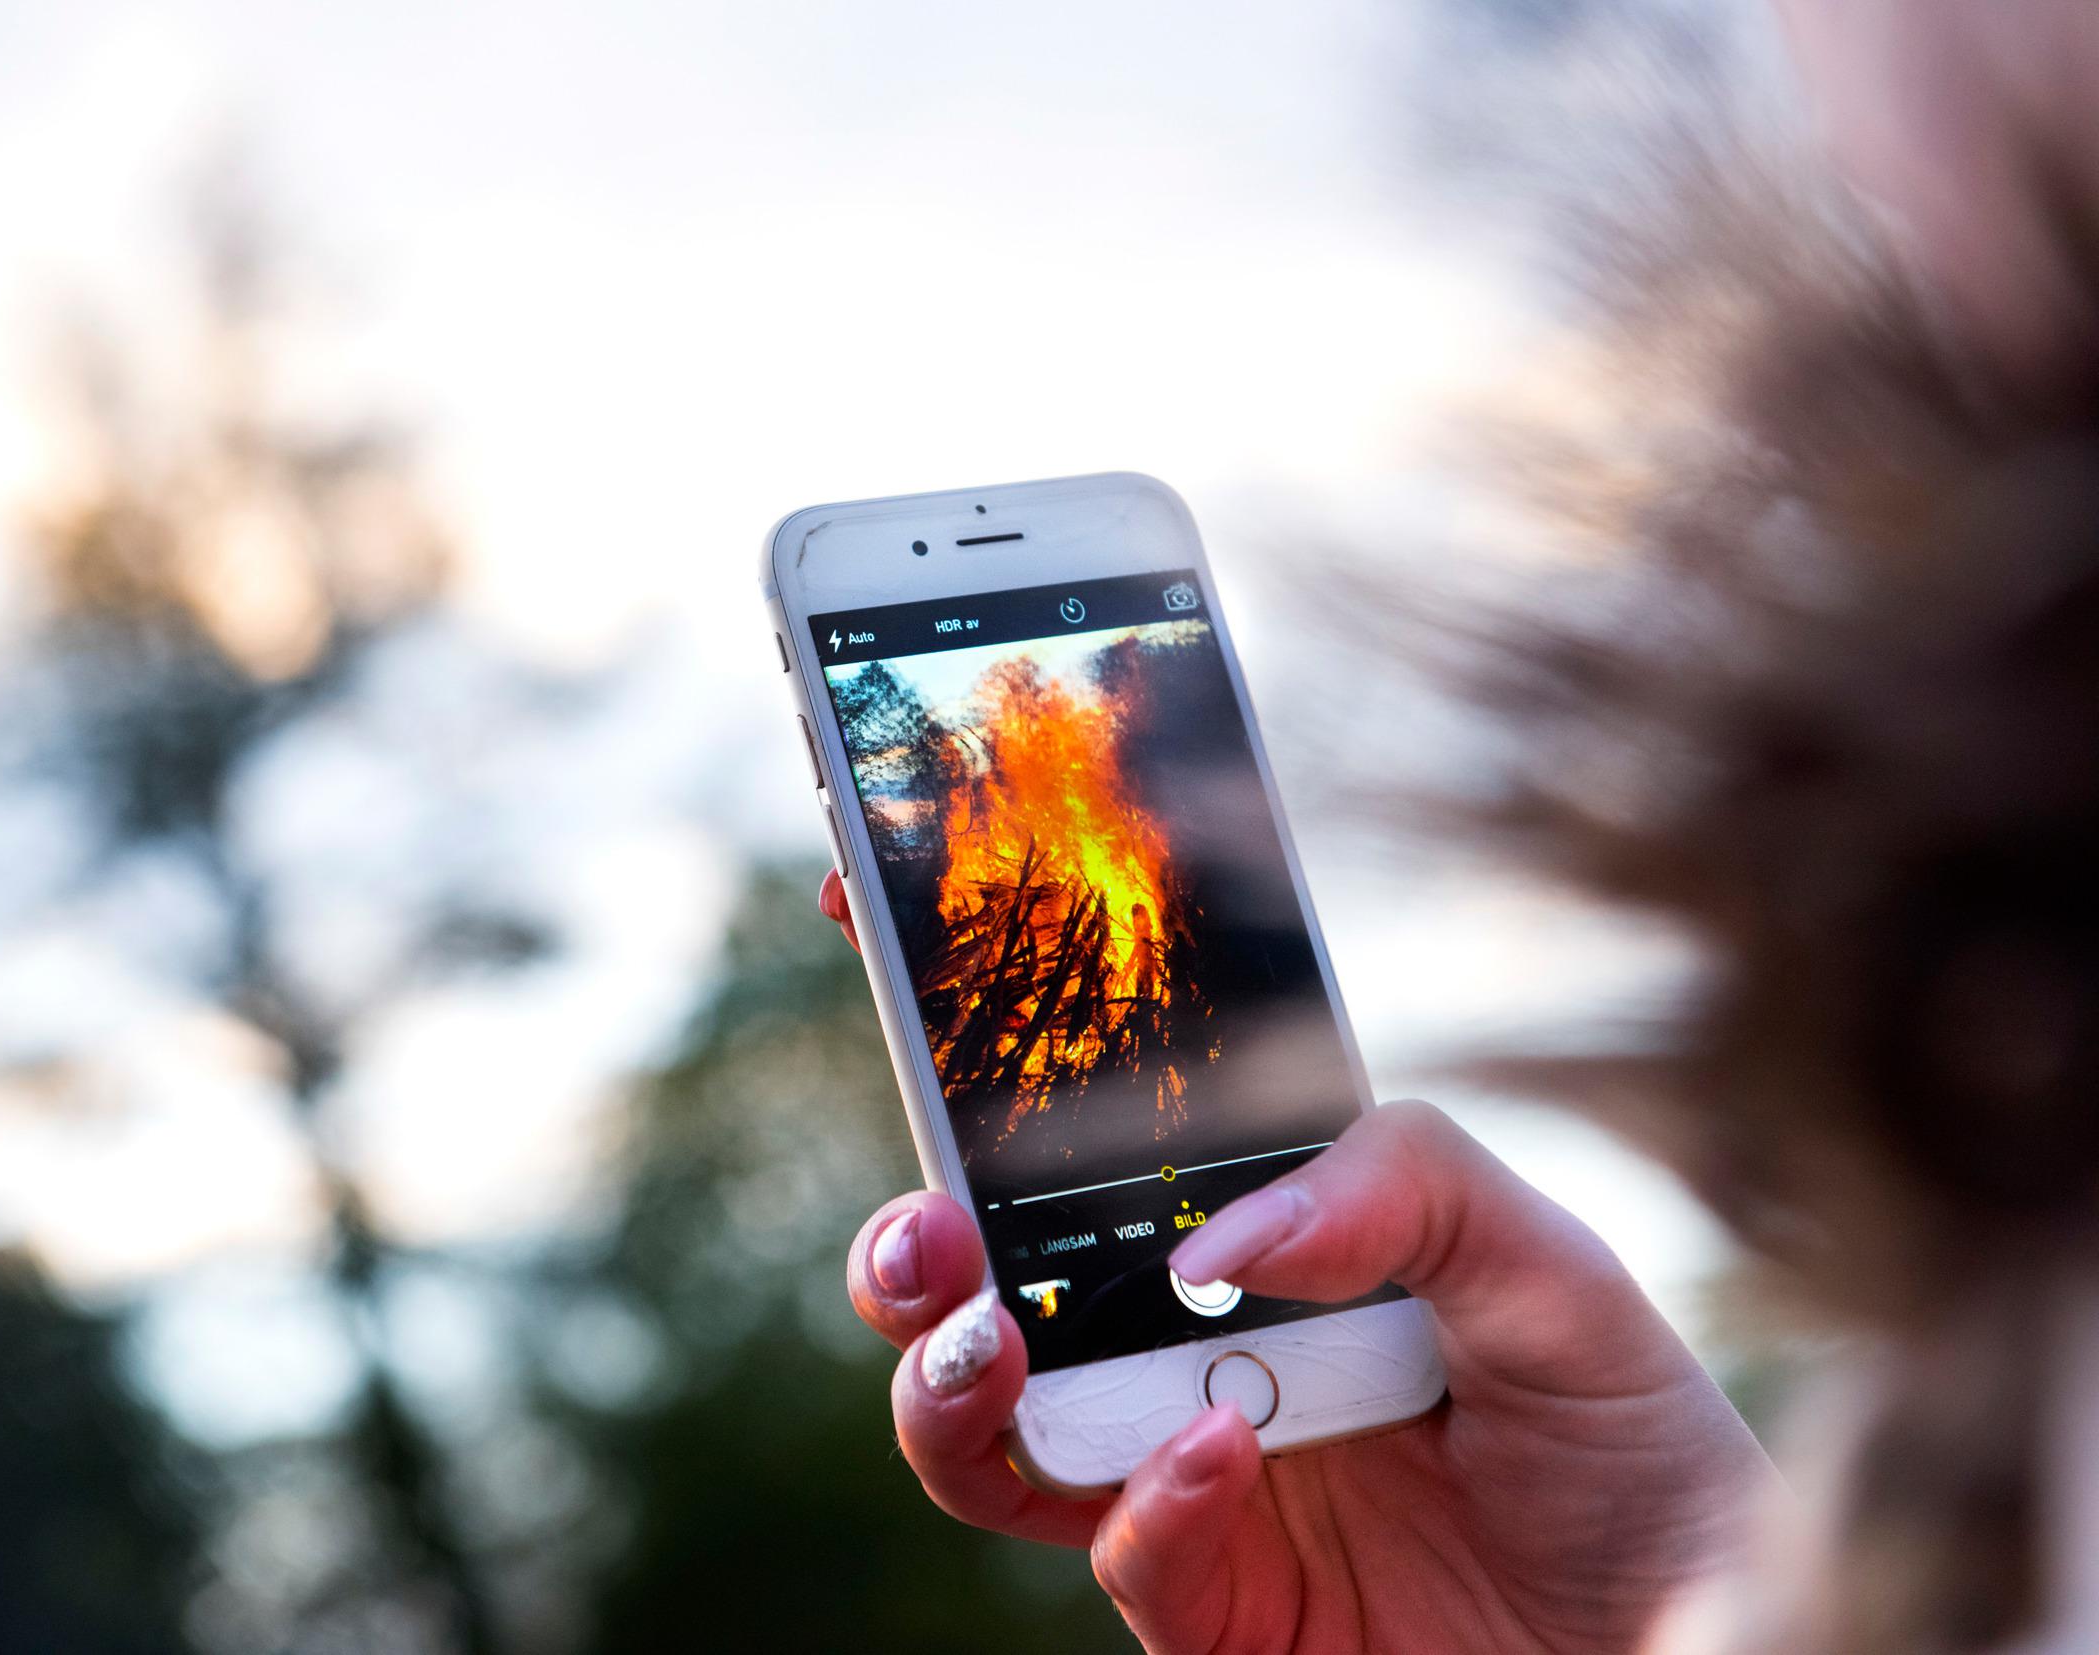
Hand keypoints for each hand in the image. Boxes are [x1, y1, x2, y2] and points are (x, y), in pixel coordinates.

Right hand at [827, 872, 1772, 1652]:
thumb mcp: (1549, 1266)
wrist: (1698, 1637)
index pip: (1084, 1146)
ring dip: (947, 1385)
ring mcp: (1185, 1483)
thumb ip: (1406, 1187)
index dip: (972, 1056)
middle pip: (985, 1295)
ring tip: (991, 1342)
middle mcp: (1192, 1355)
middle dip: (910, 1252)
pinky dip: (1153, 1499)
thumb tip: (1224, 1237)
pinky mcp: (1213, 1612)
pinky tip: (1224, 1450)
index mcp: (1251, 1245)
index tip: (873, 934)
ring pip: (987, 1439)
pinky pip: (1123, 1556)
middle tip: (925, 1230)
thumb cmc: (1627, 1442)